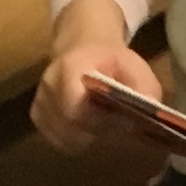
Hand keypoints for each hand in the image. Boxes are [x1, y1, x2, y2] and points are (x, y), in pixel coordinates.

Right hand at [35, 0, 156, 159]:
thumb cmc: (112, 59)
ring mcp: (39, 102)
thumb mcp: (136, 68)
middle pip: (71, 129)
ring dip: (86, 138)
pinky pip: (57, 139)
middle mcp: (49, 86)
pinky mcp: (36, 116)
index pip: (75, 110)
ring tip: (102, 124)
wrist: (83, 46)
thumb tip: (148, 116)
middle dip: (96, 133)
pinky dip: (75, 139)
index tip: (116, 119)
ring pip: (64, 138)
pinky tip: (87, 127)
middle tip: (113, 125)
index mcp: (69, 69)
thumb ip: (145, 90)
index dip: (97, 122)